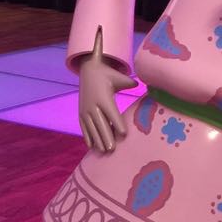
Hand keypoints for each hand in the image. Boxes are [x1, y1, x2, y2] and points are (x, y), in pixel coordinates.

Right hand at [78, 29, 137, 152]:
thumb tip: (140, 84)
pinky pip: (84, 127)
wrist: (88, 69)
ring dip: (97, 140)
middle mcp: (93, 105)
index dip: (117, 123)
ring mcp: (85, 109)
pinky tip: (91, 147)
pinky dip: (87, 137)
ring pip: (92, 127)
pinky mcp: (81, 112)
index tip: (123, 134)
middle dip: (106, 137)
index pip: (111, 113)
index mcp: (104, 97)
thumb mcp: (119, 77)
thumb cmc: (107, 74)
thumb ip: (129, 82)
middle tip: (112, 149)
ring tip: (103, 151)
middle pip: (101, 123)